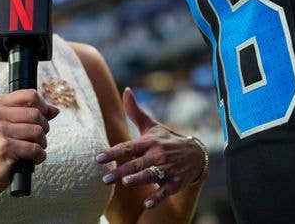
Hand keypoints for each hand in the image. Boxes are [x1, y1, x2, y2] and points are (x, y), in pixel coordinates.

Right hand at [0, 89, 59, 199]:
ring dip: (42, 144)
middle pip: (36, 113)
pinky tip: (33, 159)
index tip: (43, 119)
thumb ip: (31, 114)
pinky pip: (35, 148)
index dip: (43, 107)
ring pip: (37, 131)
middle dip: (44, 129)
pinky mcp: (4, 147)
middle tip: (37, 139)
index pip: (31, 95)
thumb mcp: (10, 126)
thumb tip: (55, 110)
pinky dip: (39, 156)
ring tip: (34, 149)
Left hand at [96, 87, 205, 208]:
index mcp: (149, 142)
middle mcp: (158, 155)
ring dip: (139, 179)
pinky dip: (158, 197)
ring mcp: (168, 168)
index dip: (113, 152)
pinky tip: (148, 204)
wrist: (196, 154)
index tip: (98, 157)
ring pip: (151, 174)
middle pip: (137, 163)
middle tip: (104, 178)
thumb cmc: (167, 140)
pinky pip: (166, 190)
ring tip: (125, 183)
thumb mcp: (152, 126)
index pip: (128, 147)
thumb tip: (126, 90)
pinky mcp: (176, 182)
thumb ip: (136, 112)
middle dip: (121, 171)